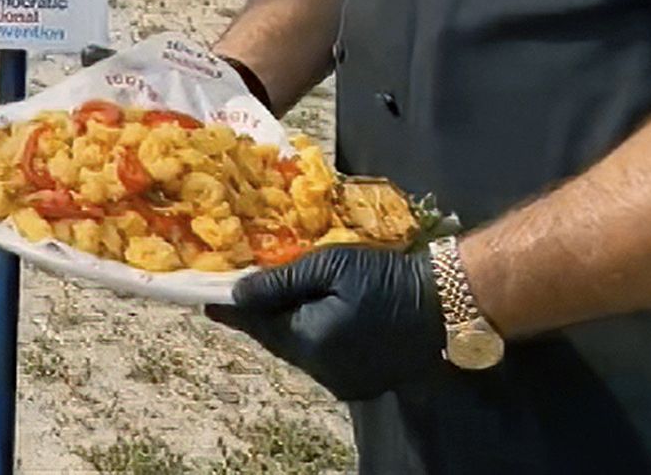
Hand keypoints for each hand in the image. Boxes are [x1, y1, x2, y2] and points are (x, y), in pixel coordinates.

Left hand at [203, 245, 444, 401]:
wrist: (443, 304)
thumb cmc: (385, 276)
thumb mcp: (329, 266)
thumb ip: (281, 282)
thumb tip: (238, 294)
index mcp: (311, 342)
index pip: (258, 327)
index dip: (233, 312)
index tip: (206, 302)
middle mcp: (323, 371)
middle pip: (279, 342)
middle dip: (263, 318)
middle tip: (243, 296)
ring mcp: (344, 382)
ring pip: (302, 353)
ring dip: (290, 329)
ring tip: (281, 303)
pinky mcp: (362, 384)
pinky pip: (325, 361)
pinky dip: (315, 340)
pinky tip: (316, 319)